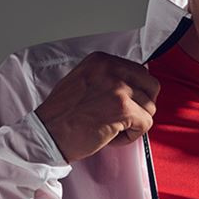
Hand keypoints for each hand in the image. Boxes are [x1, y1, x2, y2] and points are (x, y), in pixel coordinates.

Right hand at [34, 51, 160, 162]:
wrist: (47, 134)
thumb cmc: (61, 115)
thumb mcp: (83, 82)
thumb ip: (107, 79)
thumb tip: (133, 86)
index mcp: (101, 61)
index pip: (139, 71)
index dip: (136, 93)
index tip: (124, 105)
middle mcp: (111, 69)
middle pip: (151, 86)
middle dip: (143, 106)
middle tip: (125, 118)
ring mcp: (118, 88)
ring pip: (149, 107)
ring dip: (135, 123)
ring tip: (113, 128)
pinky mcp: (122, 109)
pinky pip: (145, 124)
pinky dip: (131, 136)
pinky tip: (112, 137)